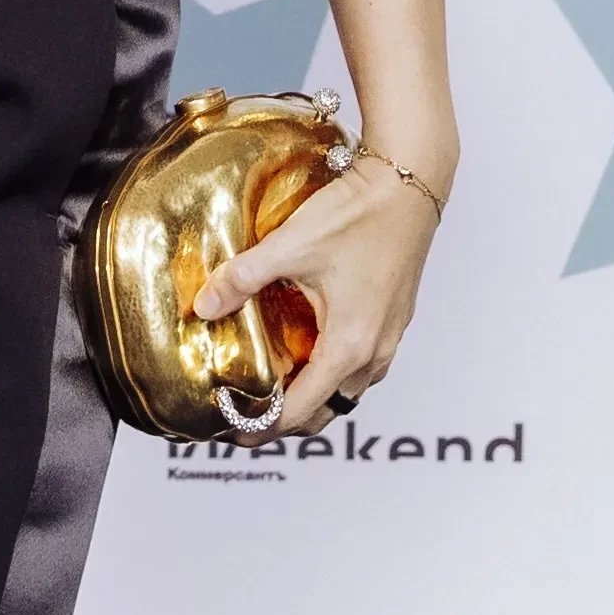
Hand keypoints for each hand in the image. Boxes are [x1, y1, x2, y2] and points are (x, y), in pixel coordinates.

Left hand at [191, 141, 449, 442]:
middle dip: (287, 422)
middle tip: (247, 420)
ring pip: (348, 392)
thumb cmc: (358, 213)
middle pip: (327, 412)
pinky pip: (362, 369)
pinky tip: (311, 356)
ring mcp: (390, 338)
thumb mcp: (289, 246)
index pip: (301, 410)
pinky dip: (334, 378)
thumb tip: (203, 305)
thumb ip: (242, 278)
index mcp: (349, 346)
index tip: (234, 432)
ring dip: (313, 401)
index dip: (264, 426)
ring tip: (275, 393)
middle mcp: (375, 352)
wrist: (410, 182)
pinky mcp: (394, 321)